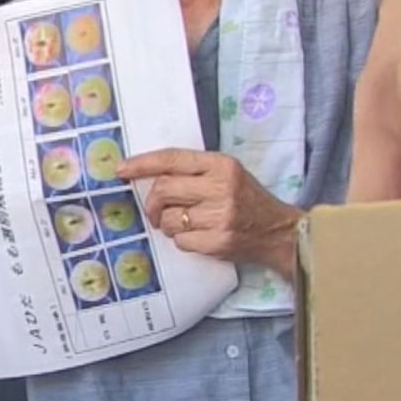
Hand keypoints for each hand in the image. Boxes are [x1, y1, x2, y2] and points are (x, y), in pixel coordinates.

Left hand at [117, 149, 301, 278]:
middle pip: (163, 190)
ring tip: (187, 224)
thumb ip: (193, 171)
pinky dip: (183, 240)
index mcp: (221, 165)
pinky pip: (181, 240)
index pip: (172, 159)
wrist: (278, 231)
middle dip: (152, 203)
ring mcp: (220, 216)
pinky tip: (199, 236)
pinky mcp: (219, 241)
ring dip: (169, 224)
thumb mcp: (227, 173)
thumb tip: (148, 177)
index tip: (121, 170)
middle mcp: (221, 187)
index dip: (142, 164)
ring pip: (169, 219)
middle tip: (156, 211)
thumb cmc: (247, 199)